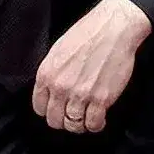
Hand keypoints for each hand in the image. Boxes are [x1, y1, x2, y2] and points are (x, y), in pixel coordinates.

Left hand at [32, 0, 151, 134]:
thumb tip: (51, 91)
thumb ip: (52, 73)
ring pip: (73, 125)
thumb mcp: (58, 50)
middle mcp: (60, 87)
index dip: (49, 110)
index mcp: (46, 74)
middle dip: (63, 120)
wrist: (113, 28)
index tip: (58, 110)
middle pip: (55, 120)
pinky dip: (96, 125)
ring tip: (86, 118)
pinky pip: (93, 124)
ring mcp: (80, 94)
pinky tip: (99, 118)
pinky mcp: (101, 99)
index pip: (39, 107)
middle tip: (73, 116)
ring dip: (80, 124)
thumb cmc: (88, 33)